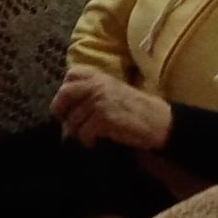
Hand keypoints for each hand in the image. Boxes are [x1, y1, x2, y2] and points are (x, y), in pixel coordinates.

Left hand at [50, 69, 174, 152]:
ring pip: (73, 118)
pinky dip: (86, 140)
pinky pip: (83, 132)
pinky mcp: (103, 118)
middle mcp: (97, 84)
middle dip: (60, 111)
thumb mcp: (112, 90)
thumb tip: (66, 109)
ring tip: (87, 136)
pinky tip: (94, 142)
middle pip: (64, 94)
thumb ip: (91, 91)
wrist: (157, 120)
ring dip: (76, 131)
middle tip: (66, 124)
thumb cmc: (134, 107)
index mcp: (98, 75)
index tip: (67, 105)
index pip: (70, 76)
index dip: (64, 92)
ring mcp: (99, 100)